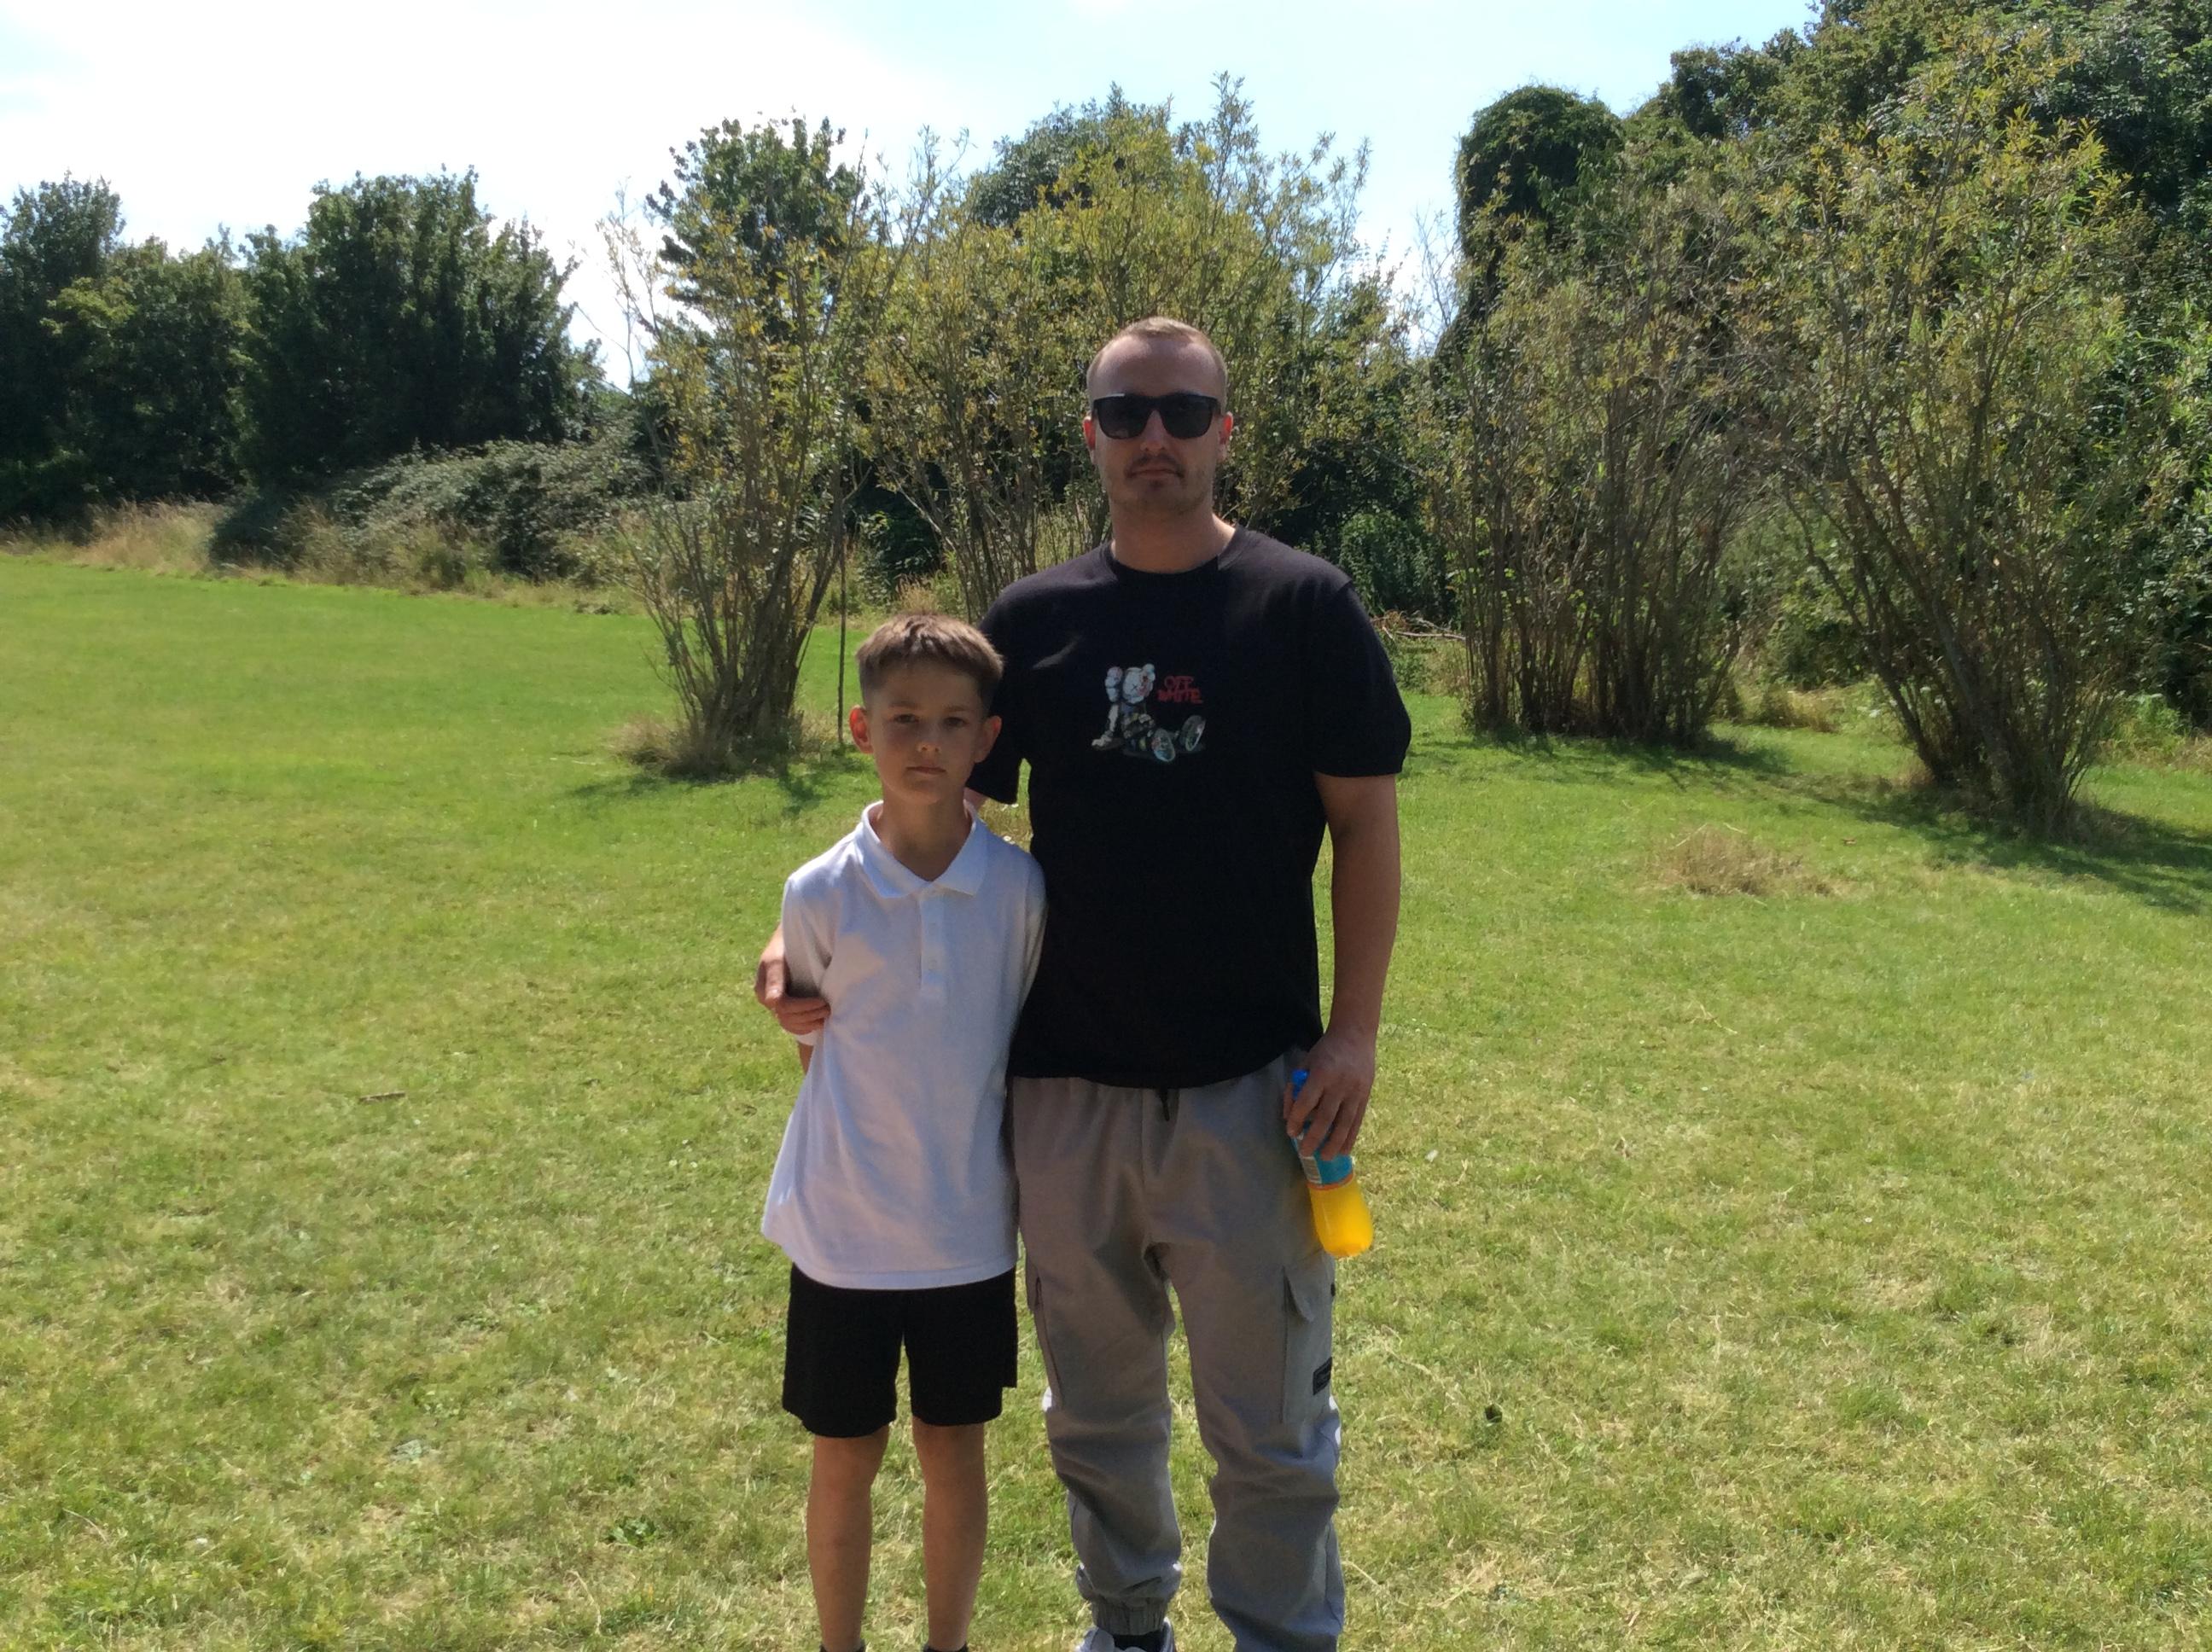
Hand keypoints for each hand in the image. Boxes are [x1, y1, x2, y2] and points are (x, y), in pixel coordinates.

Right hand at [756, 935, 828, 1037]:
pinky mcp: (787, 1009)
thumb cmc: (785, 945)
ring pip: (790, 1025)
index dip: (803, 1007)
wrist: (793, 940)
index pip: (782, 1006)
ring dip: (809, 1023)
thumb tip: (773, 1001)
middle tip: (829, 1008)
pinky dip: (806, 1027)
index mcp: (763, 988)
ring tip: (826, 1016)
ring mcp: (776, 1006)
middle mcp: (768, 999)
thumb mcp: (777, 957)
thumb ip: (774, 977)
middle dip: (809, 1015)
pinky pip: (793, 1026)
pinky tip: (819, 1022)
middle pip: (786, 1018)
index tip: (822, 1001)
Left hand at [1282, 1028, 1375, 1161]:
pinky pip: (1357, 1121)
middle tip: (1305, 1152)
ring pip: (1345, 1123)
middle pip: (1326, 1117)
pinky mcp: (1365, 1096)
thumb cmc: (1325, 1051)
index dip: (1297, 1119)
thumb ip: (1295, 1088)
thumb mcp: (1305, 1063)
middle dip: (1314, 1137)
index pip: (1307, 1102)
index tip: (1291, 1132)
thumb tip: (1288, 1117)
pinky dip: (1350, 1137)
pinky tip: (1344, 1150)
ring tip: (1325, 1158)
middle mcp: (1339, 1084)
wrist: (1355, 1036)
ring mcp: (1355, 1091)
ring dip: (1334, 1143)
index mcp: (1321, 1073)